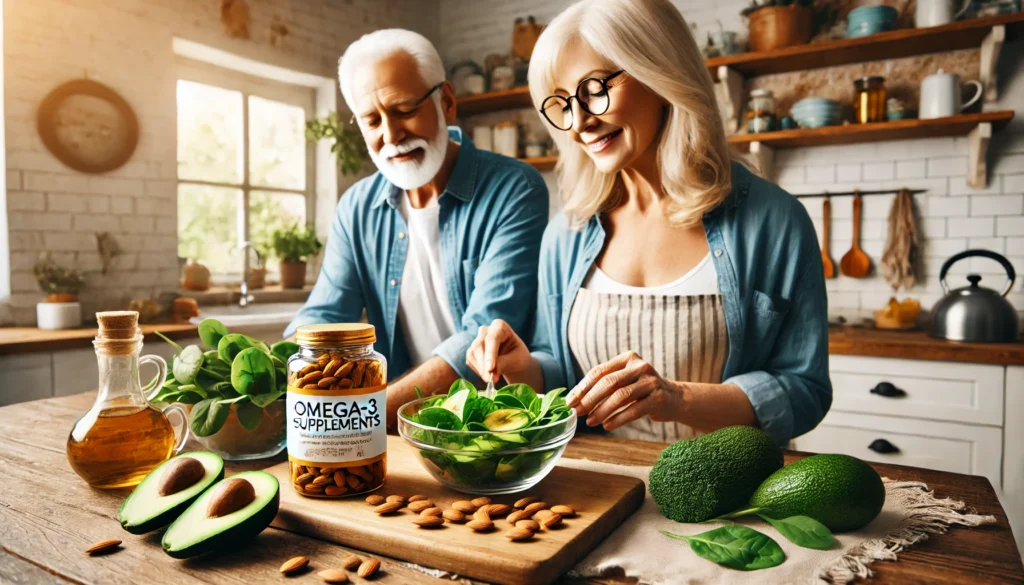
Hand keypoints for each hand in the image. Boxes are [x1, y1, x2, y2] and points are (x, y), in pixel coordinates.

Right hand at [466, 319, 532, 382]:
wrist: (514, 361)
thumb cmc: (518, 357)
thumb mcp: (516, 360)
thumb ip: (504, 363)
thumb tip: (491, 372)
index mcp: (500, 326)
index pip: (492, 338)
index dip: (490, 354)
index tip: (490, 369)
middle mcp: (486, 330)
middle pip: (479, 345)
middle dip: (484, 364)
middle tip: (489, 380)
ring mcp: (477, 340)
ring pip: (473, 353)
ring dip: (480, 369)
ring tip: (491, 380)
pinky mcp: (472, 351)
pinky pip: (470, 361)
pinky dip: (478, 370)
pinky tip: (487, 375)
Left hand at [568, 351, 682, 430]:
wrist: (674, 399)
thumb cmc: (641, 391)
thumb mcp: (625, 381)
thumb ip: (604, 385)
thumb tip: (574, 400)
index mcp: (627, 358)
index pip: (599, 371)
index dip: (582, 387)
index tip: (569, 401)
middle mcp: (640, 366)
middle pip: (609, 383)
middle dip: (589, 399)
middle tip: (577, 412)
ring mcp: (651, 381)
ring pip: (620, 396)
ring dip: (602, 411)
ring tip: (590, 422)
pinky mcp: (658, 398)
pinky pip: (634, 410)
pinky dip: (618, 419)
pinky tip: (607, 426)